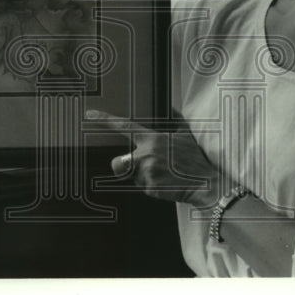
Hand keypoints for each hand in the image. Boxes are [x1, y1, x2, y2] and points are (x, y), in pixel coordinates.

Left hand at [85, 109, 221, 208]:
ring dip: (143, 178)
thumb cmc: (195, 158)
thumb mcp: (186, 135)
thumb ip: (175, 120)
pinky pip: (143, 188)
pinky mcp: (150, 188)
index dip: (104, 120)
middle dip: (125, 167)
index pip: (124, 127)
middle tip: (145, 167)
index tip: (89, 114)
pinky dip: (153, 188)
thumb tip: (172, 106)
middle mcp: (147, 153)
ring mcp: (147, 171)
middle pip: (118, 162)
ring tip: (163, 175)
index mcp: (153, 138)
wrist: (205, 182)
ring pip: (132, 177)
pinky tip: (166, 183)